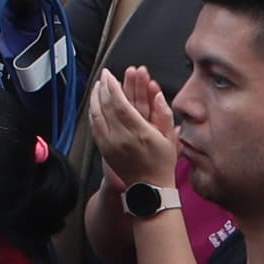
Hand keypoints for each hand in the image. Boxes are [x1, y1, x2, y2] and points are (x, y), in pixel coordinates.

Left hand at [89, 65, 181, 194]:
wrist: (149, 189)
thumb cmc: (162, 163)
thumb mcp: (170, 138)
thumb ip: (164, 114)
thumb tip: (157, 94)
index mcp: (139, 132)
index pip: (120, 104)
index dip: (112, 87)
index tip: (109, 75)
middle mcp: (121, 138)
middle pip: (105, 106)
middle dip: (103, 87)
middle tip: (104, 75)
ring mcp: (110, 144)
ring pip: (96, 115)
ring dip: (95, 98)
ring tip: (98, 86)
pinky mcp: (103, 150)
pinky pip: (94, 127)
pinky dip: (93, 112)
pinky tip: (95, 104)